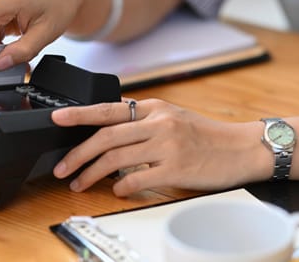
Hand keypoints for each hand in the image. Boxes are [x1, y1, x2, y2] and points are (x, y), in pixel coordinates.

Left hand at [52, 99, 271, 195]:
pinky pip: (137, 179)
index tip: (56, 118)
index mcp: (155, 108)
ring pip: (116, 159)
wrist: (241, 148)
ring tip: (78, 184)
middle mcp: (158, 123)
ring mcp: (168, 145)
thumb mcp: (172, 117)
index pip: (109, 109)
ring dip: (91, 174)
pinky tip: (115, 191)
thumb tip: (108, 129)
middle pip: (106, 137)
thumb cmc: (205, 135)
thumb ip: (142, 120)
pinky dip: (121, 187)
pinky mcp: (177, 168)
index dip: (79, 114)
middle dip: (78, 154)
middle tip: (61, 169)